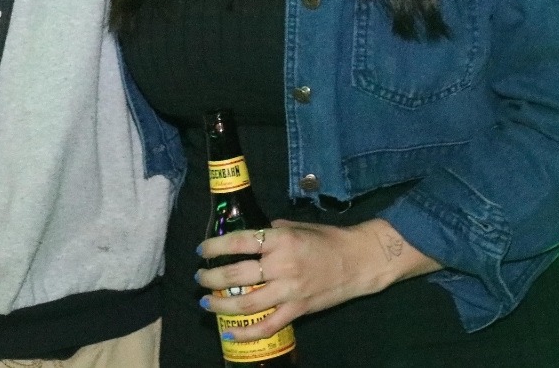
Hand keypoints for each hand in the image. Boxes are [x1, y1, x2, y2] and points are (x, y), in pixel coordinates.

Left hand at [195, 219, 439, 338]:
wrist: (359, 261)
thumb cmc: (327, 239)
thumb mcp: (297, 227)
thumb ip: (271, 232)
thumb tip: (249, 237)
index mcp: (280, 240)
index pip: (239, 243)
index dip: (215, 247)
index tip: (202, 251)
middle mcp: (282, 265)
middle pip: (236, 275)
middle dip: (211, 278)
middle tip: (200, 278)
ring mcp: (289, 290)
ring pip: (246, 303)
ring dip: (221, 304)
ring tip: (206, 302)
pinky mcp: (297, 310)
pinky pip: (267, 325)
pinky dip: (246, 332)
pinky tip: (229, 332)